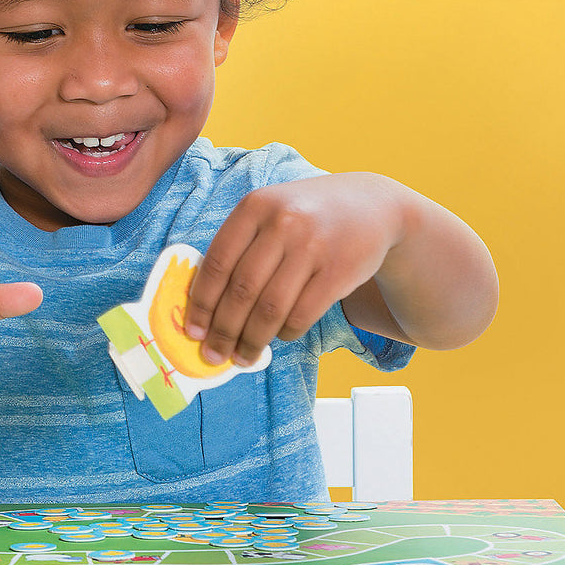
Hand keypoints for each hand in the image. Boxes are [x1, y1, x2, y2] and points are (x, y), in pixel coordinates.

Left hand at [184, 174, 404, 366]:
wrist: (371, 206)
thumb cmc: (306, 216)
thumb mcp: (269, 213)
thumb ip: (239, 247)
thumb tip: (206, 307)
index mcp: (254, 207)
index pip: (217, 263)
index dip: (201, 303)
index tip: (193, 331)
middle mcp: (281, 223)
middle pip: (241, 291)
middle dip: (223, 331)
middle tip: (213, 354)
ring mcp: (312, 246)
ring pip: (270, 308)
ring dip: (251, 341)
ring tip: (242, 358)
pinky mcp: (339, 271)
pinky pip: (302, 315)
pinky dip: (284, 333)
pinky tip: (277, 337)